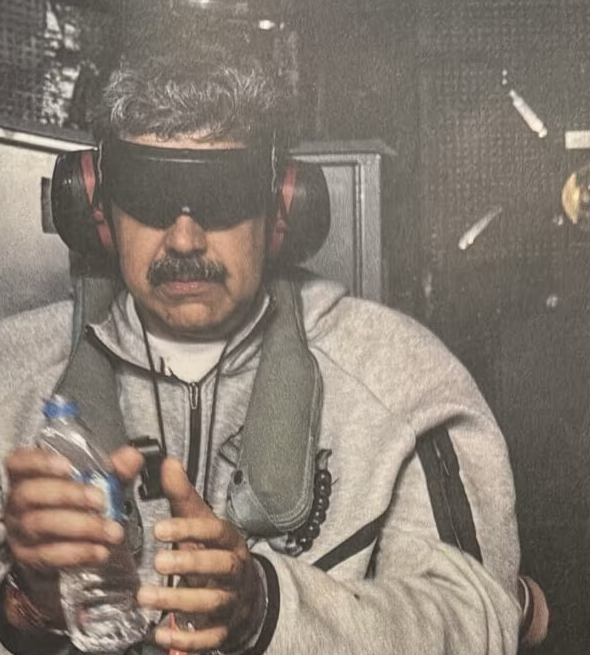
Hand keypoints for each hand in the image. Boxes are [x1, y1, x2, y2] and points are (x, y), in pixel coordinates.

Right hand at [3, 445, 143, 625]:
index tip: (68, 467)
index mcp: (29, 475)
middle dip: (69, 496)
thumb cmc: (76, 500)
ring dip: (80, 528)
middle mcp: (18, 501)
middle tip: (100, 501)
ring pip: (41, 525)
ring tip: (111, 530)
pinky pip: (49, 555)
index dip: (40, 462)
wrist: (60, 539)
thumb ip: (113, 468)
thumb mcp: (96, 480)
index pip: (20, 462)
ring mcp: (20, 530)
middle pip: (32, 494)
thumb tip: (132, 456)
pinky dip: (77, 553)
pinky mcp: (29, 556)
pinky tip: (100, 550)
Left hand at [138, 458, 264, 653]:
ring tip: (145, 596)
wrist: (245, 592)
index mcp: (230, 540)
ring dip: (178, 601)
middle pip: (220, 566)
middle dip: (190, 563)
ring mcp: (231, 601)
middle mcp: (234, 570)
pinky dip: (187, 640)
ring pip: (211, 602)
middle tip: (157, 560)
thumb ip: (182, 496)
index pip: (215, 531)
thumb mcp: (200, 521)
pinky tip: (159, 634)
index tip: (160, 528)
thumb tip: (168, 463)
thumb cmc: (214, 550)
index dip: (190, 529)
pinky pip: (209, 638)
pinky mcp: (223, 629)